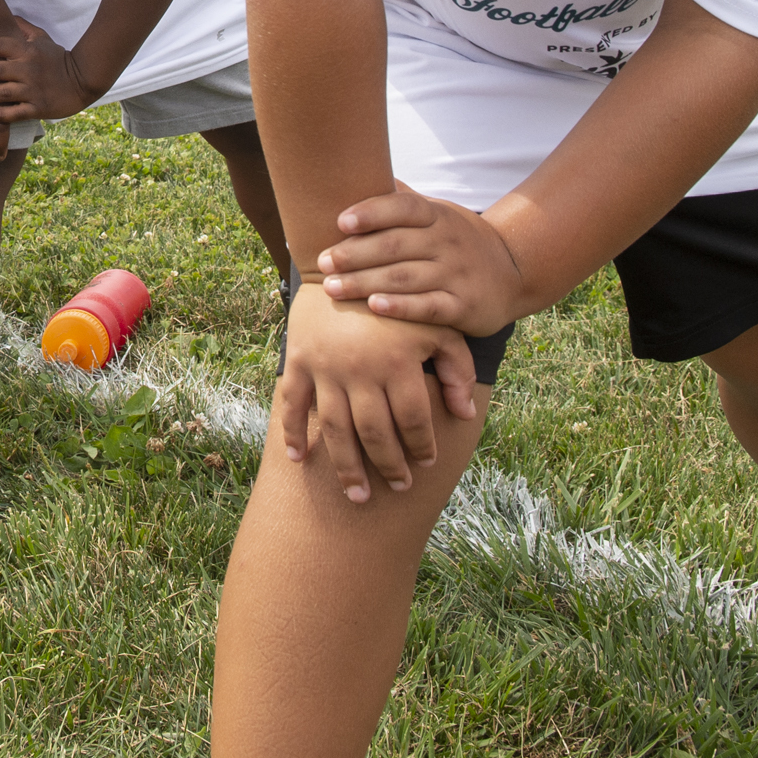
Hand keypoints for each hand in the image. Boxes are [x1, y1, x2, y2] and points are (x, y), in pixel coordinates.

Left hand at [0, 18, 92, 157]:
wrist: (84, 80)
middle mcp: (29, 69)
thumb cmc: (58, 59)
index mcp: (27, 51)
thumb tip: (9, 15)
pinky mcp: (39, 107)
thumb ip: (24, 28)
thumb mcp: (43, 39)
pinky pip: (15, 112)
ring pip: (2, 93)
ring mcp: (34, 89)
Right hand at [274, 291, 479, 501]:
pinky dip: (292, 434)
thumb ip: (457, 367)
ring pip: (336, 430)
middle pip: (375, 433)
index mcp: (396, 361)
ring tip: (360, 495)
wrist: (344, 262)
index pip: (413, 420)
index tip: (427, 461)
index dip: (422, 446)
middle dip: (390, 465)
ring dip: (348, 467)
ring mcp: (326, 368)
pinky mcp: (299, 362)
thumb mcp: (437, 324)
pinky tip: (300, 460)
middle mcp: (359, 369)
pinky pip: (292, 405)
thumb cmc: (398, 299)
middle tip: (400, 486)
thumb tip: (464, 414)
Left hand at [316, 189, 528, 336]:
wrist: (514, 271)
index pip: (404, 207)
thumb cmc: (457, 240)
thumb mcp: (437, 213)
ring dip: (366, 282)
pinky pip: (430, 307)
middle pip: (396, 245)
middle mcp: (448, 242)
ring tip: (332, 288)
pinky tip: (375, 307)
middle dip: (355, 254)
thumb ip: (400, 199)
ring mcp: (457, 274)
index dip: (372, 212)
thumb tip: (354, 168)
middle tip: (322, 262)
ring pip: (406, 277)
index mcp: (437, 215)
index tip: (339, 221)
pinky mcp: (464, 307)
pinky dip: (401, 307)